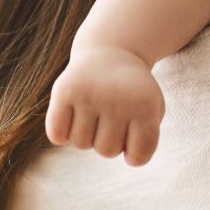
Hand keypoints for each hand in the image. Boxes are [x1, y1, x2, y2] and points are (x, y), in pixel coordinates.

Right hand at [45, 45, 164, 164]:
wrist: (111, 52)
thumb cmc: (133, 92)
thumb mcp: (152, 109)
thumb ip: (147, 138)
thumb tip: (128, 157)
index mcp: (145, 105)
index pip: (139, 157)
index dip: (134, 153)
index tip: (133, 134)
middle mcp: (118, 99)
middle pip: (107, 151)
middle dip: (109, 140)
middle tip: (111, 117)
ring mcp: (90, 94)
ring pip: (81, 144)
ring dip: (86, 135)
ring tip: (94, 112)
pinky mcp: (64, 91)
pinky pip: (57, 135)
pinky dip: (62, 133)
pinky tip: (72, 116)